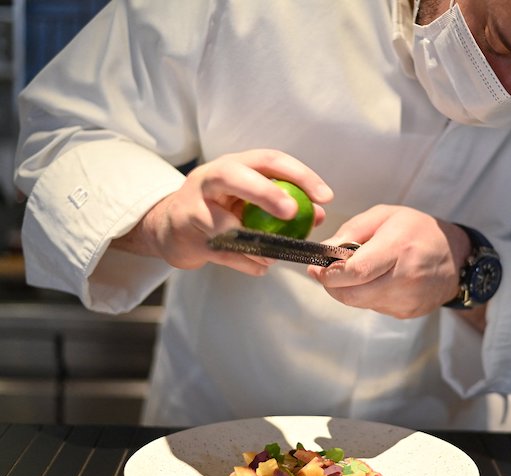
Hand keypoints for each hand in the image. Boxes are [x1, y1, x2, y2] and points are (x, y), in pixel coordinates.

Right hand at [112, 149, 332, 274]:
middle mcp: (210, 179)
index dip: (299, 175)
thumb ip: (285, 204)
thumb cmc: (220, 209)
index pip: (269, 160)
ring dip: (255, 242)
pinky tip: (260, 267)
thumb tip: (317, 214)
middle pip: (235, 176)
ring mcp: (194, 206)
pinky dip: (246, 262)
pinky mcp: (187, 236)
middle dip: (266, 193)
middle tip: (293, 212)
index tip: (325, 196)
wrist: (172, 228)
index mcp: (233, 164)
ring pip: (223, 222)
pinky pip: (222, 252)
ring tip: (276, 254)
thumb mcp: (251, 201)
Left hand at [307, 205, 470, 318]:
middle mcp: (405, 278)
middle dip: (332, 285)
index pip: (356, 272)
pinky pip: (374, 308)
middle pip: (352, 295)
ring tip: (358, 270)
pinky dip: (367, 295)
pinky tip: (377, 280)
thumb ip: (351, 231)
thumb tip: (324, 252)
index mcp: (398, 248)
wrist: (456, 257)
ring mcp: (407, 300)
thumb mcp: (385, 216)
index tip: (316, 267)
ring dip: (349, 290)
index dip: (329, 274)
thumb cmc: (419, 230)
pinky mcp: (407, 313)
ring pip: (359, 304)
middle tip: (325, 271)